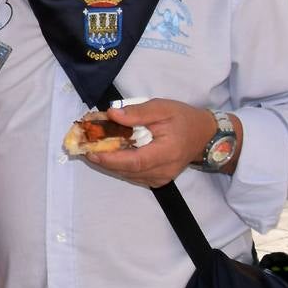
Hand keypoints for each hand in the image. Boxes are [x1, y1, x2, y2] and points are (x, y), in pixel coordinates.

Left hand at [88, 99, 233, 187]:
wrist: (204, 136)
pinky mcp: (156, 180)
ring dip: (108, 162)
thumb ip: (138, 112)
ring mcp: (160, 178)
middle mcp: (163, 171)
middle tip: (83, 147)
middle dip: (103, 159)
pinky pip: (133, 175)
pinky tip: (108, 153)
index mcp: (167, 153)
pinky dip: (118, 165)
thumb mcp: (163, 108)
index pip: (135, 161)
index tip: (91, 151)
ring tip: (91, 148)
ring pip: (128, 174)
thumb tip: (112, 114)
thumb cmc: (184, 119)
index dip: (111, 159)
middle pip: (127, 170)